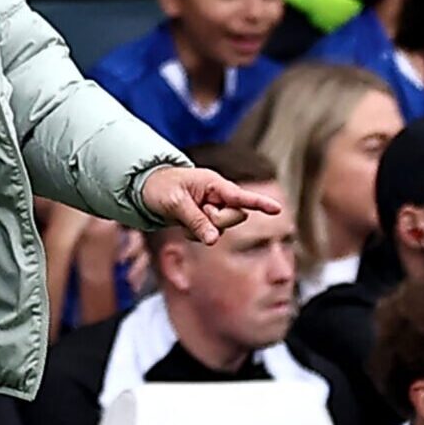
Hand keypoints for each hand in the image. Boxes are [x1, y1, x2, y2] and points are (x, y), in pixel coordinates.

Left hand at [138, 165, 283, 245]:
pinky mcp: (207, 220)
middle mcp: (219, 196)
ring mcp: (214, 208)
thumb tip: (213, 240)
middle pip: (236, 217)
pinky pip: (210, 235)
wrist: (146, 189)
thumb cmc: (161, 187)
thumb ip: (195, 220)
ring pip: (223, 228)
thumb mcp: (175, 203)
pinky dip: (196, 234)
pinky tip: (184, 224)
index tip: (278, 209)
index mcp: (214, 184)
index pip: (240, 196)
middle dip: (218, 221)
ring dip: (204, 228)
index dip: (259, 203)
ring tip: (185, 215)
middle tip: (197, 212)